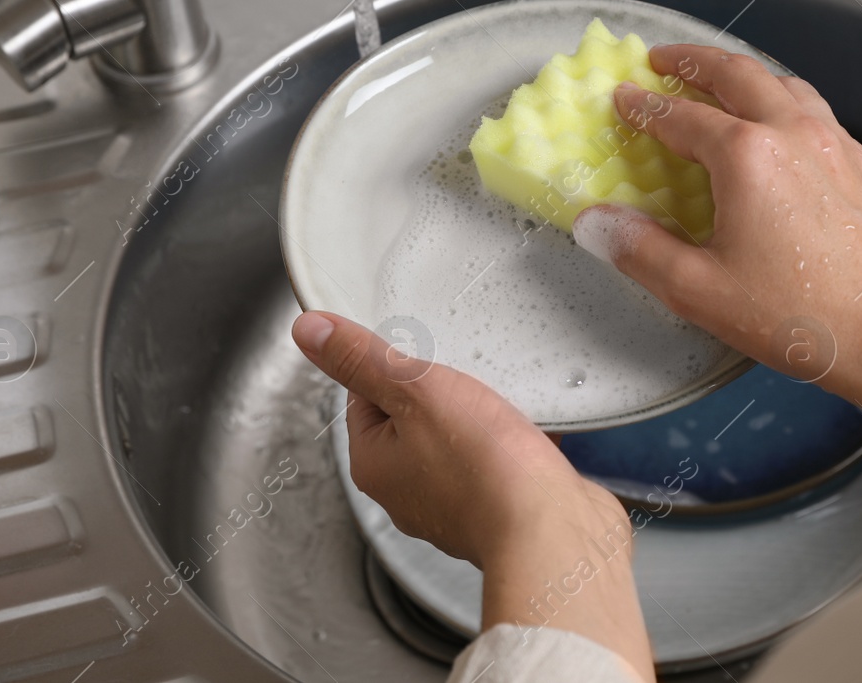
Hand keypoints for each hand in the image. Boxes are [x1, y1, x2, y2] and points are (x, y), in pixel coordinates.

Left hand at [291, 310, 653, 680]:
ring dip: (480, 416)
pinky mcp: (496, 509)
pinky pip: (495, 462)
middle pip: (413, 417)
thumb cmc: (483, 468)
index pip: (365, 395)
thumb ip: (363, 360)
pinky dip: (510, 443)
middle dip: (443, 390)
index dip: (395, 365)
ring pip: (457, 440)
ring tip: (501, 403)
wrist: (551, 530)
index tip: (423, 352)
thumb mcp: (415, 391)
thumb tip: (309, 332)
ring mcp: (452, 504)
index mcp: (373, 463)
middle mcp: (405, 491)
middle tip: (467, 377)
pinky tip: (528, 432)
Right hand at [571, 44, 861, 449]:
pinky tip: (780, 127)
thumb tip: (596, 222)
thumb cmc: (797, 317)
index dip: (644, 107)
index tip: (623, 99)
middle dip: (694, 61)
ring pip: (785, 85)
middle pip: (737, 74)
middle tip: (663, 60)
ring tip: (720, 82)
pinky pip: (818, 112)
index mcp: (748, 156)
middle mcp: (794, 133)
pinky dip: (784, 102)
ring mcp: (836, 145)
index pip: (681, 117)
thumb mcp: (699, 291)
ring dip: (744, 75)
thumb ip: (639, 250)